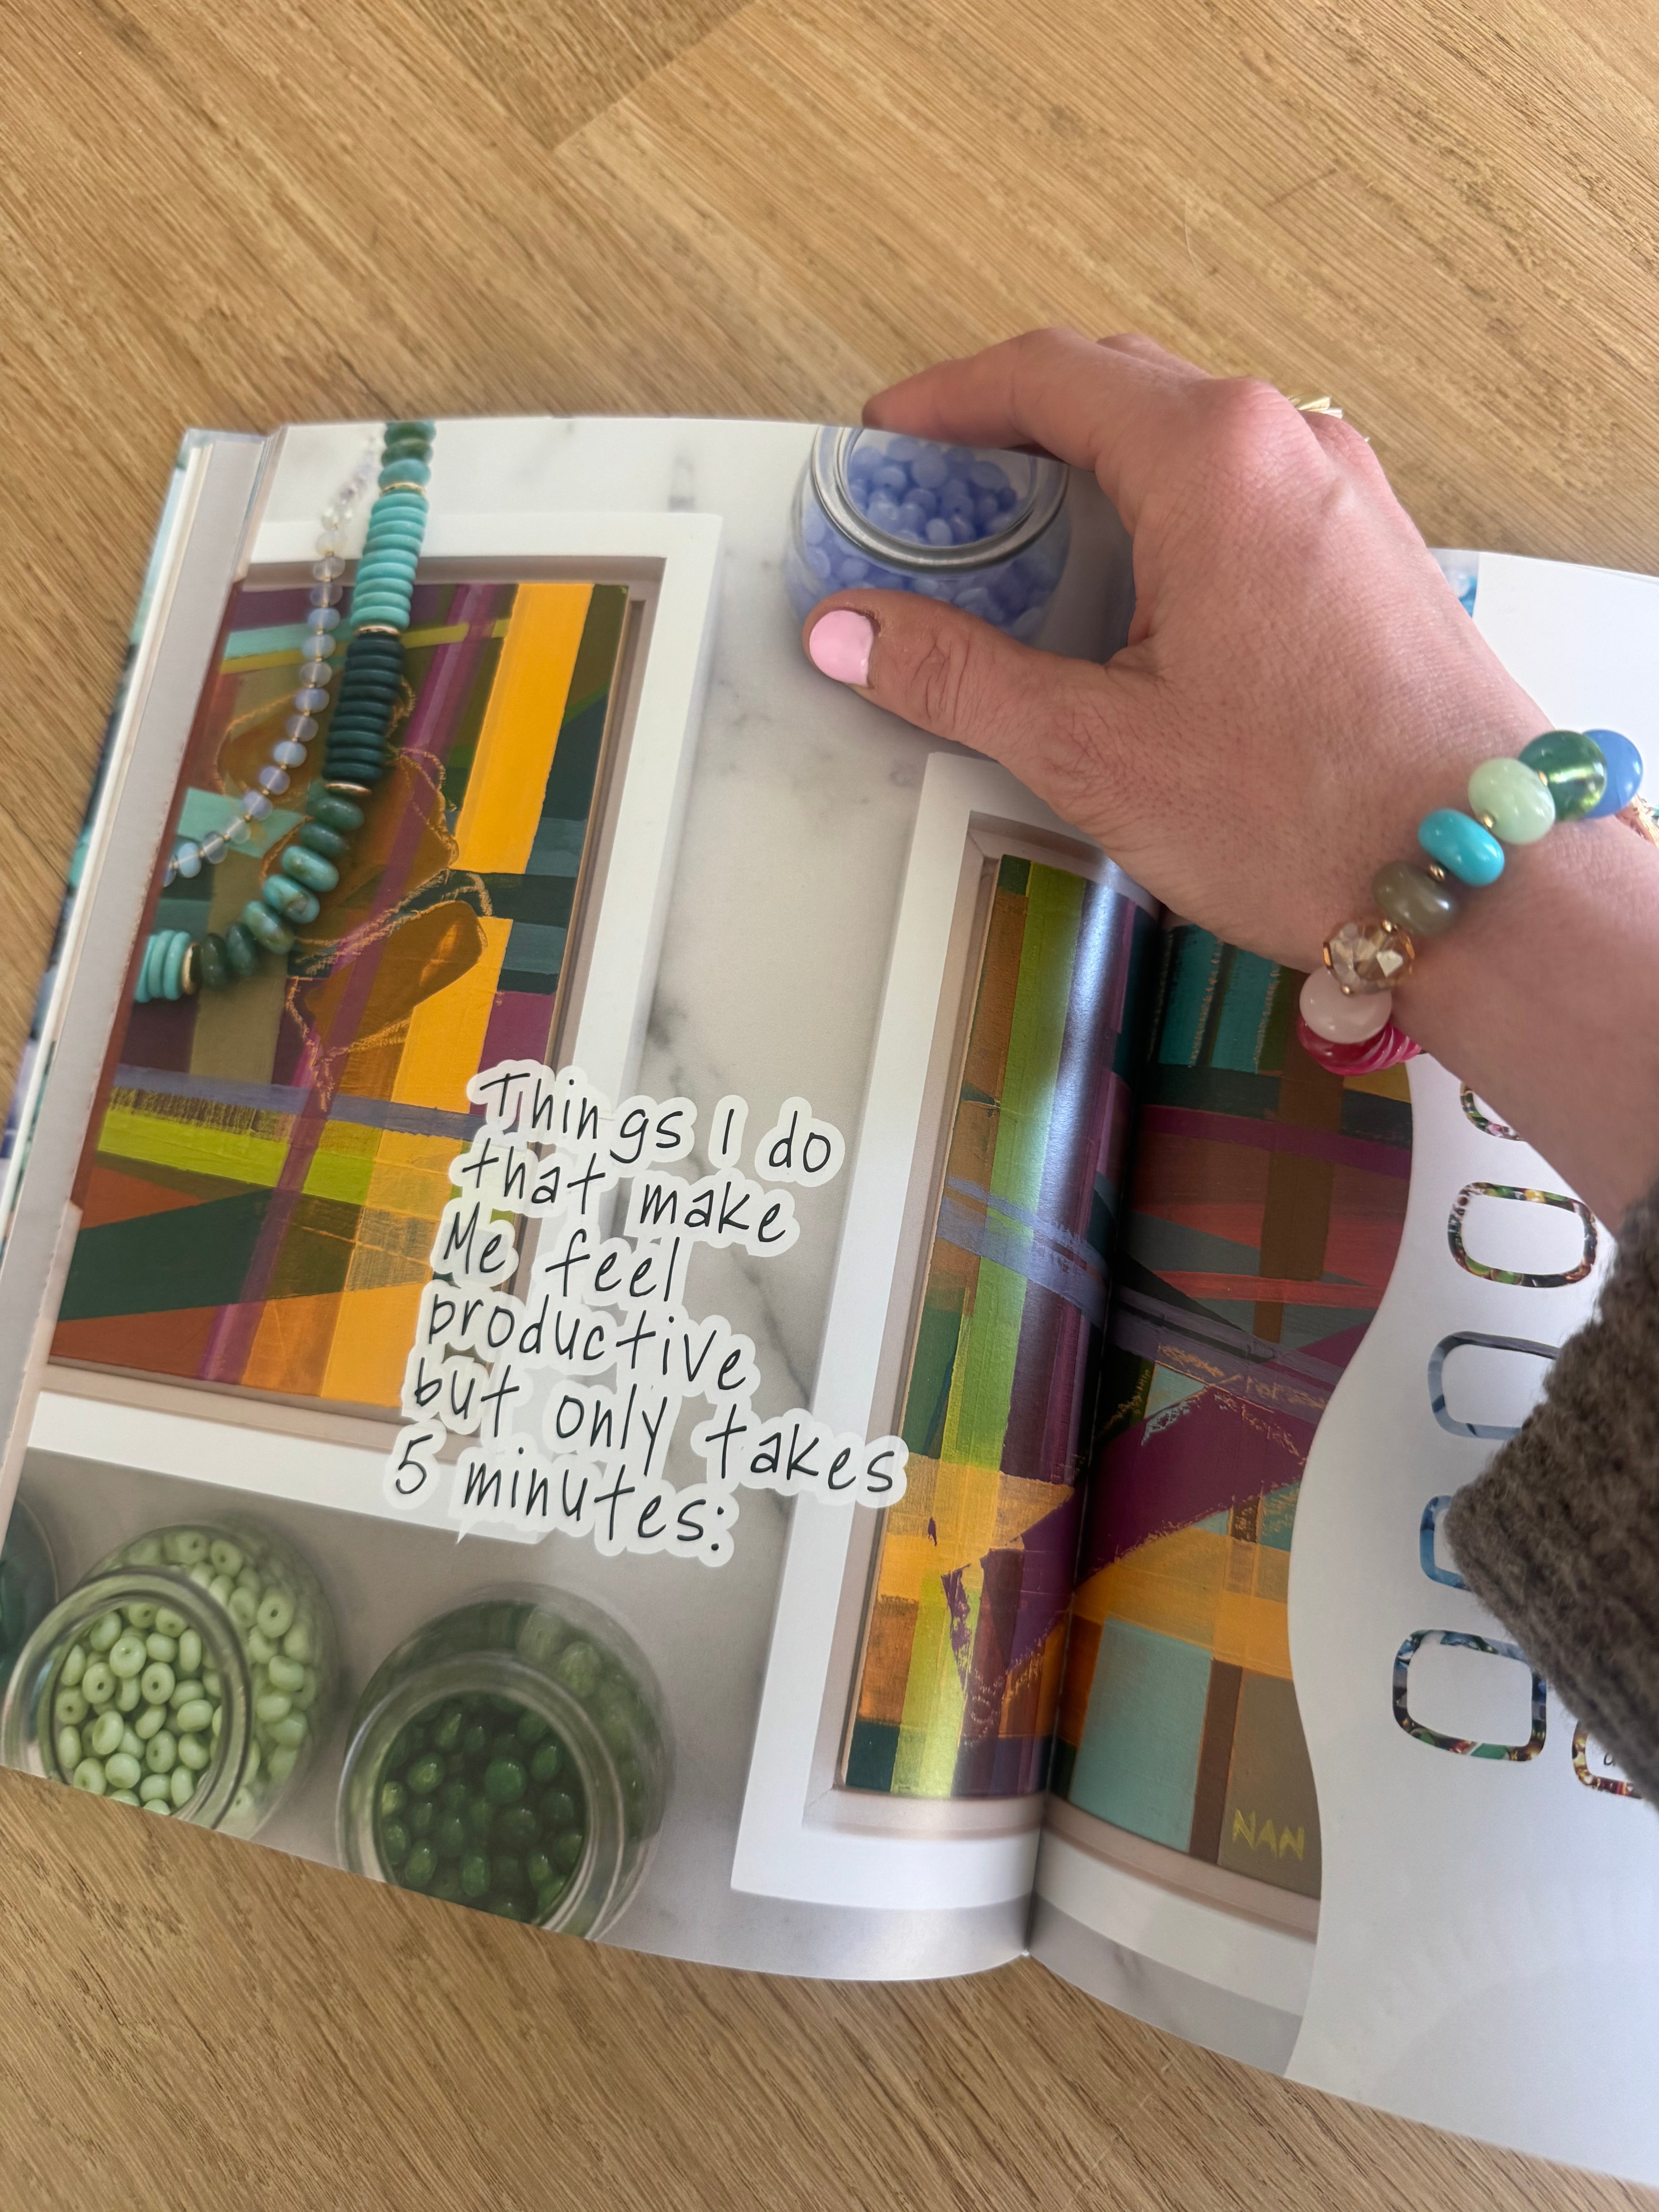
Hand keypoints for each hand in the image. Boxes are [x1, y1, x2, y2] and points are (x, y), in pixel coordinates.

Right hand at [800, 329, 1658, 1224]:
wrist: (1485, 883)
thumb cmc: (1314, 816)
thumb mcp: (1097, 751)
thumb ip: (958, 677)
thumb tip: (852, 632)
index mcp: (1214, 460)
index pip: (1045, 375)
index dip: (944, 403)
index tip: (884, 442)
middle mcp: (1289, 445)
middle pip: (1112, 391)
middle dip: (1005, 441)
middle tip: (928, 515)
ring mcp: (1341, 491)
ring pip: (1179, 445)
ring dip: (1083, 487)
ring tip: (1010, 573)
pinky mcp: (1366, 549)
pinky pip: (1238, 493)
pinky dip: (1155, 522)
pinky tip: (1119, 610)